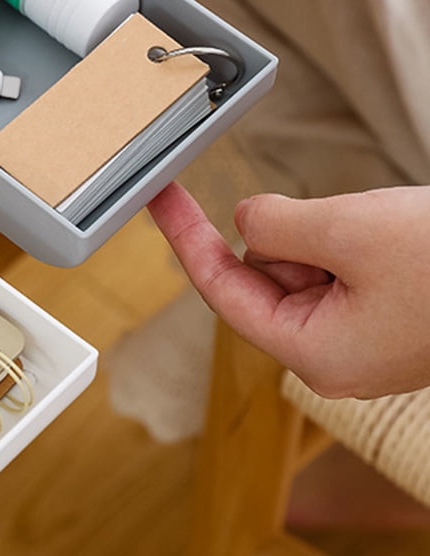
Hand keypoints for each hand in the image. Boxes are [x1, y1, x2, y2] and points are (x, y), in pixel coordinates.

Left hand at [147, 181, 429, 398]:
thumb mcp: (349, 230)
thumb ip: (277, 226)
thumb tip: (245, 224)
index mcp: (316, 354)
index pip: (223, 292)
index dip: (187, 240)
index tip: (160, 198)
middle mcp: (334, 356)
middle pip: (266, 278)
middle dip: (289, 237)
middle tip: (346, 225)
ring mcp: (363, 339)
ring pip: (304, 267)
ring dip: (328, 235)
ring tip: (387, 234)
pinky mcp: (389, 317)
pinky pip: (341, 268)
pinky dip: (351, 241)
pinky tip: (396, 237)